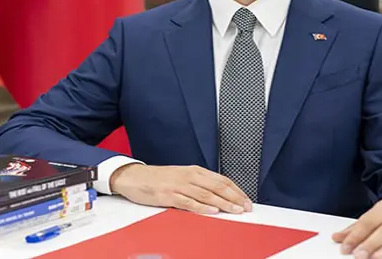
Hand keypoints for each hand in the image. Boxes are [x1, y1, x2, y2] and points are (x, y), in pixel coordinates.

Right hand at [109, 163, 252, 214]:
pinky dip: (202, 207)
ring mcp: (179, 185)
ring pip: (207, 194)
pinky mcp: (169, 195)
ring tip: (235, 210)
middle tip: (246, 207)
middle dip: (235, 198)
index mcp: (195, 171)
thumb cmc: (159, 178)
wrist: (134, 177)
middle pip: (218, 187)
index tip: (246, 200)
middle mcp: (189, 176)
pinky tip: (212, 211)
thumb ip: (200, 184)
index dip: (236, 190)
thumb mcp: (183, 177)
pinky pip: (189, 202)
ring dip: (223, 203)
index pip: (222, 180)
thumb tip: (220, 195)